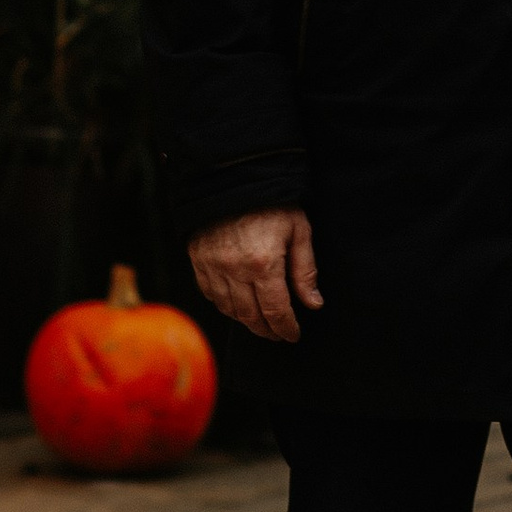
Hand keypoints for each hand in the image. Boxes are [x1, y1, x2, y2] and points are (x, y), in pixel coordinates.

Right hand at [189, 206, 322, 342]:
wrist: (232, 176)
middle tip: (278, 334)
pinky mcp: (198, 260)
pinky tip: (236, 305)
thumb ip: (305, 270)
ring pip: (229, 310)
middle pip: (251, 316)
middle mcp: (234, 270)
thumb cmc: (272, 201)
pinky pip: (210, 294)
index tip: (293, 335)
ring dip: (246, 321)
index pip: (276, 311)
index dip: (286, 328)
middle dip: (267, 330)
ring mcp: (212, 267)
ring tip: (260, 323)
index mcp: (263, 264)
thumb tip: (313, 304)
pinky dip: (224, 305)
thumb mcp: (298, 230)